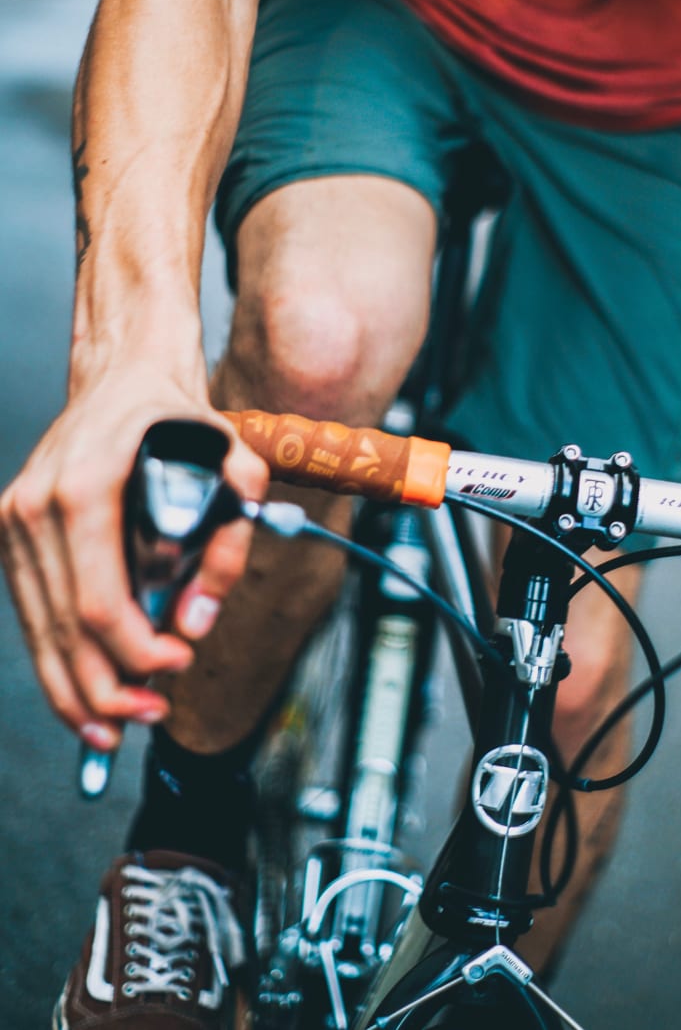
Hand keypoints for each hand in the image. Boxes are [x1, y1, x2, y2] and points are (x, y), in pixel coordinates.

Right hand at [0, 365, 267, 750]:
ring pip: (38, 630)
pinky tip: (85, 691)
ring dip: (75, 689)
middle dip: (106, 689)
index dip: (135, 652)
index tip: (176, 666)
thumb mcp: (234, 464)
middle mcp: (35, 505)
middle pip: (62, 628)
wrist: (124, 373)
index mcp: (85, 487)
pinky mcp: (9, 529)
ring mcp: (13, 518)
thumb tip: (196, 623)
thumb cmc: (179, 418)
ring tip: (114, 729)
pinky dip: (56, 657)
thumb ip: (229, 542)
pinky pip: (32, 610)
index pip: (97, 601)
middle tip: (151, 716)